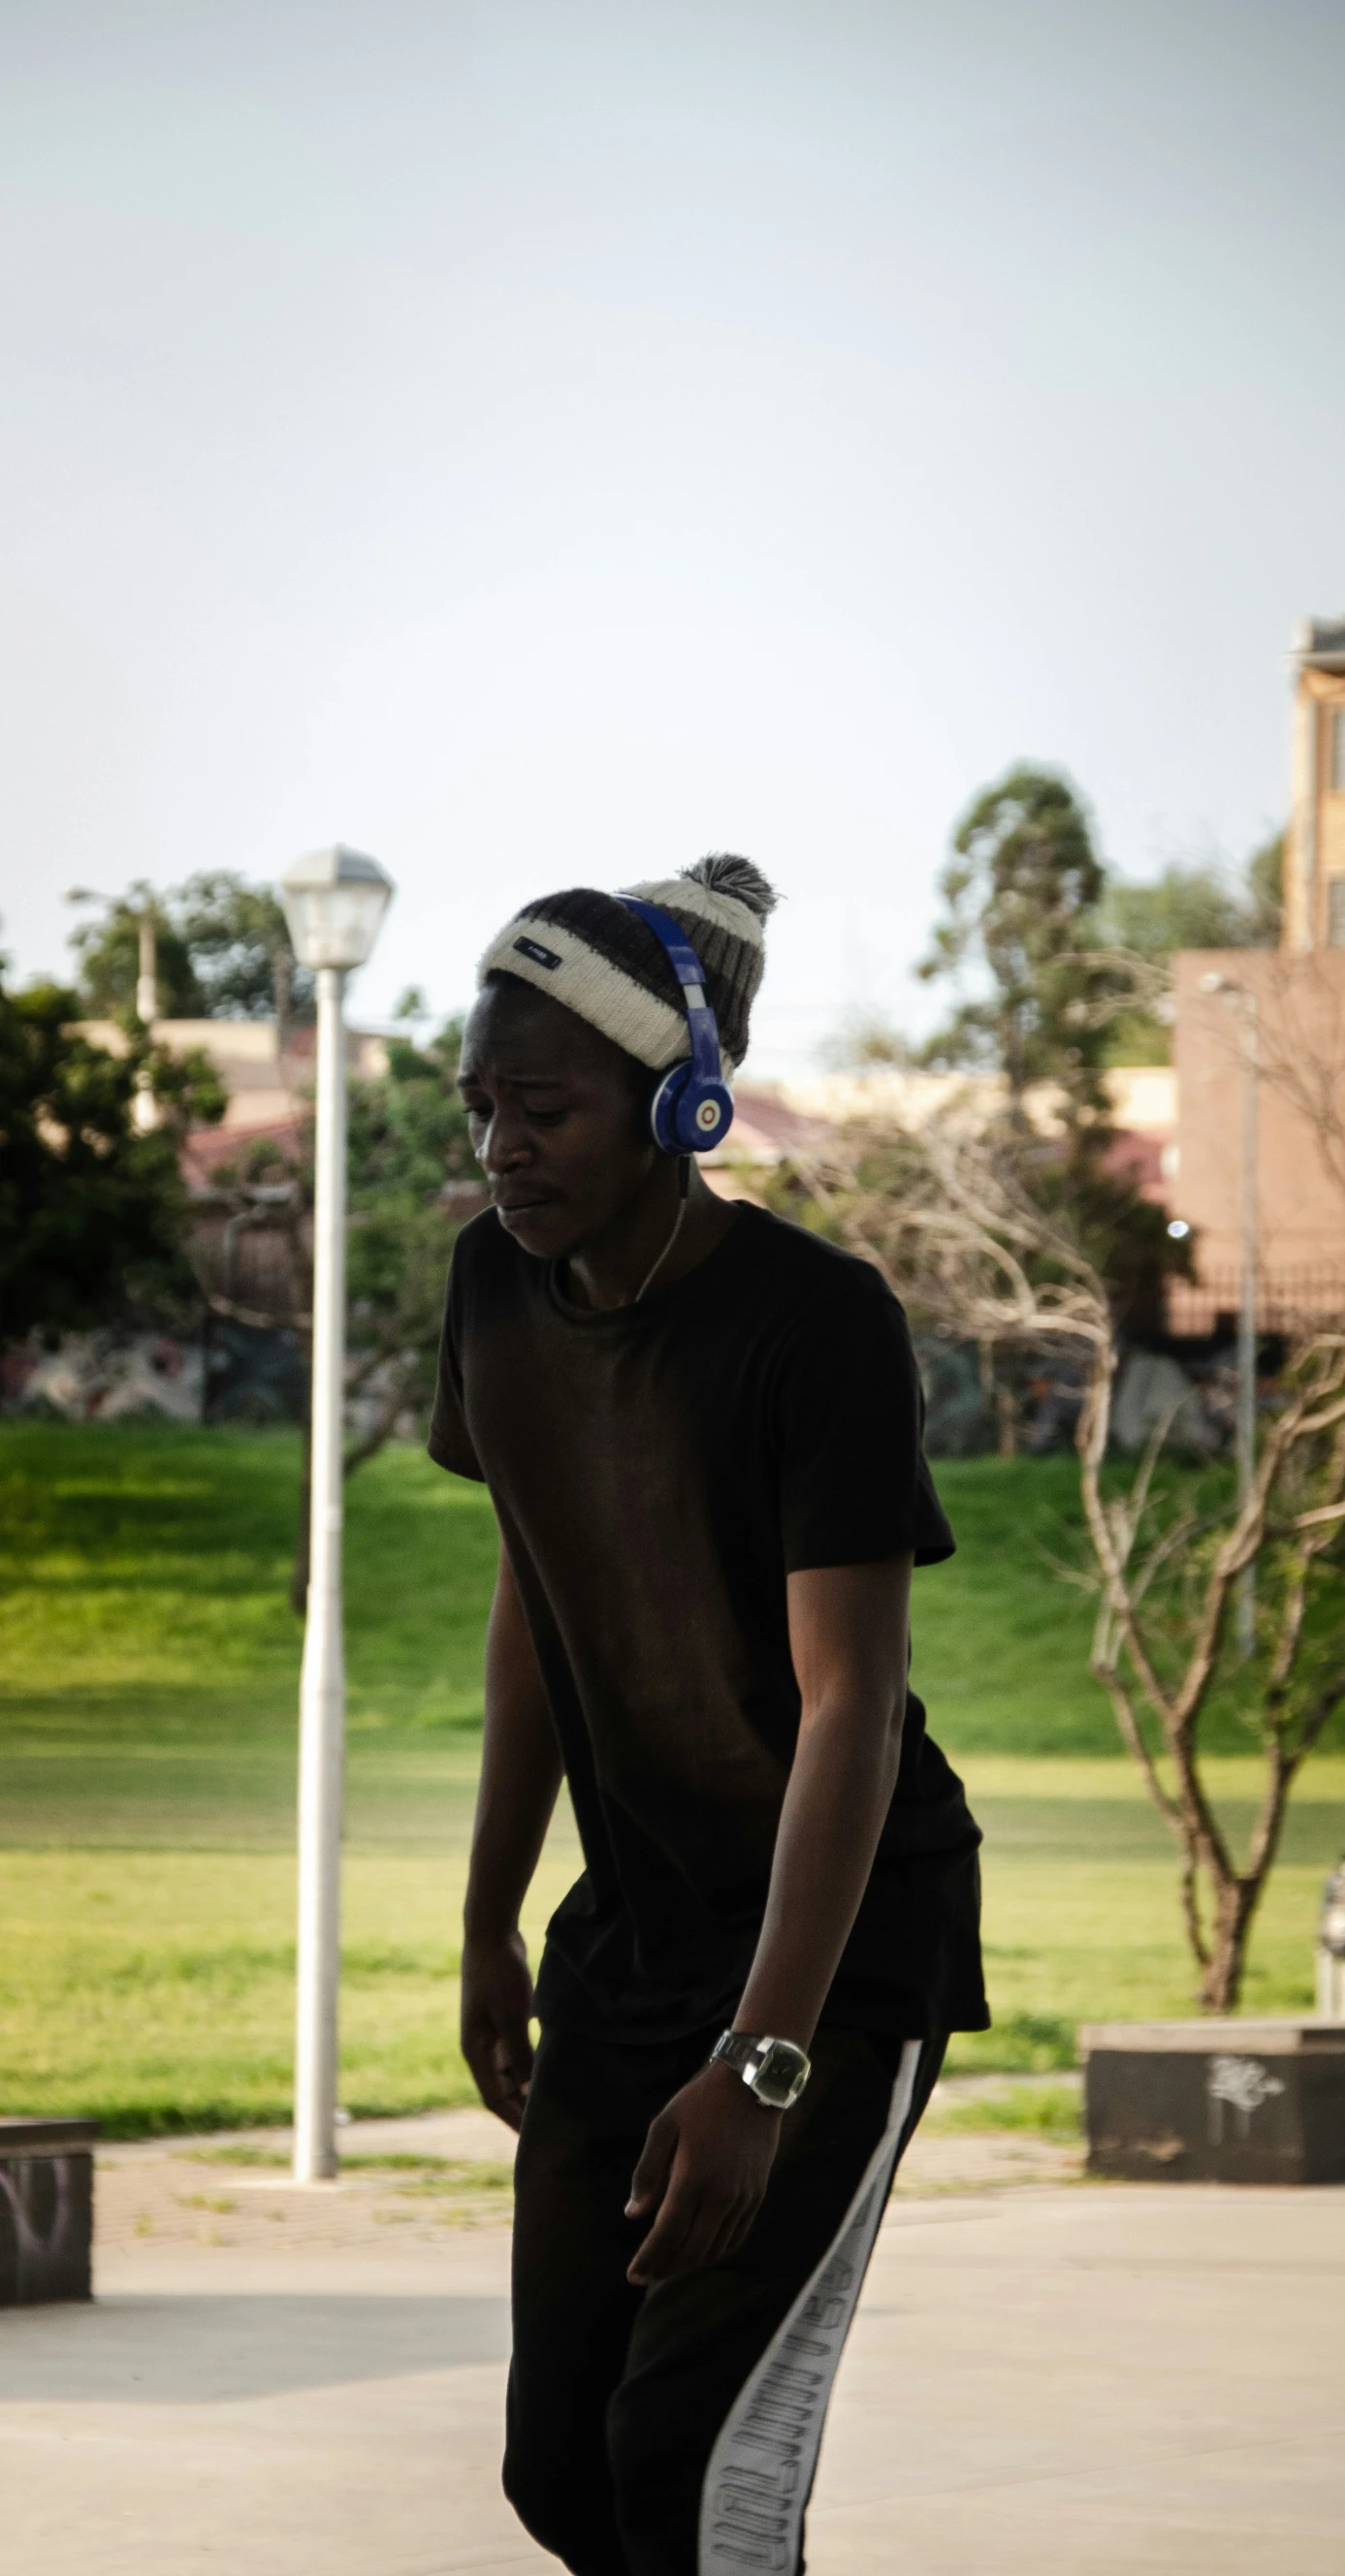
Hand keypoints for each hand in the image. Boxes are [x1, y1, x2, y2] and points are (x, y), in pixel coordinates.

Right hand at [460, 1928, 535, 2130]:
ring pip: (512, 2069)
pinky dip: (532, 2060)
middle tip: (548, 2126)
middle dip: (522, 2107)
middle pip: (502, 2087)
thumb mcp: (512, 2018)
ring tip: (554, 2101)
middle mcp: (481, 2046)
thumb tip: (529, 2092)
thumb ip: (520, 2055)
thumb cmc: (498, 1975)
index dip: (512, 2120)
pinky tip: (553, 2066)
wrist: (491, 1934)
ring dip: (528, 2084)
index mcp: (476, 2051)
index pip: (494, 2098)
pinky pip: (518, 2048)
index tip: (533, 2140)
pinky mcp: (504, 2016)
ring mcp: (492, 2030)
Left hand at [625, 2061, 780, 2285]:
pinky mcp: (757, 2195)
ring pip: (715, 2248)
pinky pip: (737, 2237)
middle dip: (666, 2268)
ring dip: (690, 2263)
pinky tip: (701, 2251)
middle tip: (646, 2276)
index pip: (667, 2234)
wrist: (752, 2086)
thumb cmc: (701, 2103)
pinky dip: (717, 2252)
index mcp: (693, 2177)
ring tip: (669, 2266)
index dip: (649, 2258)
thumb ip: (647, 2172)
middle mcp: (720, 2194)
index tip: (633, 2274)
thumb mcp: (664, 2126)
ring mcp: (743, 2197)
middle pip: (691, 2249)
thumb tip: (633, 2214)